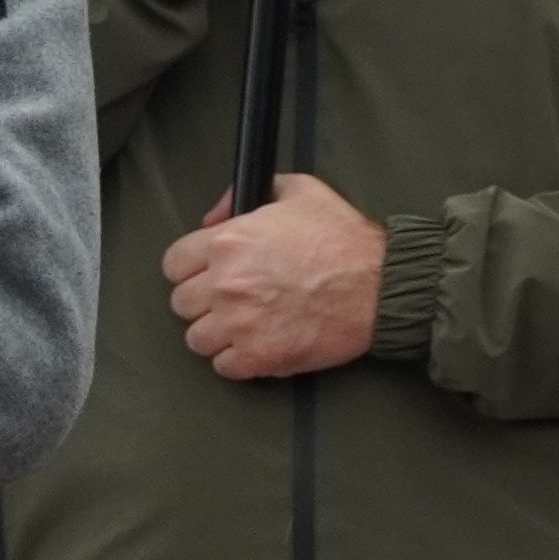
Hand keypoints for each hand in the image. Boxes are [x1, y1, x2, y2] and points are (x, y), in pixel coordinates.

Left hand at [162, 174, 382, 378]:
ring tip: (248, 326)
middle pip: (182, 304)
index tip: (210, 273)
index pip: (174, 264)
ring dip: (219, 334)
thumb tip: (214, 215)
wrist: (384, 285)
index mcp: (227, 242)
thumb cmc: (347, 240)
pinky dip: (238, 359)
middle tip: (236, 299)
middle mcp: (225, 284)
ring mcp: (239, 324)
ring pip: (197, 338)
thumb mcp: (303, 192)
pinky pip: (223, 366)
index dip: (192, 269)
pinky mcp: (258, 356)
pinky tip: (260, 345)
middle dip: (206, 301)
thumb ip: (251, 194)